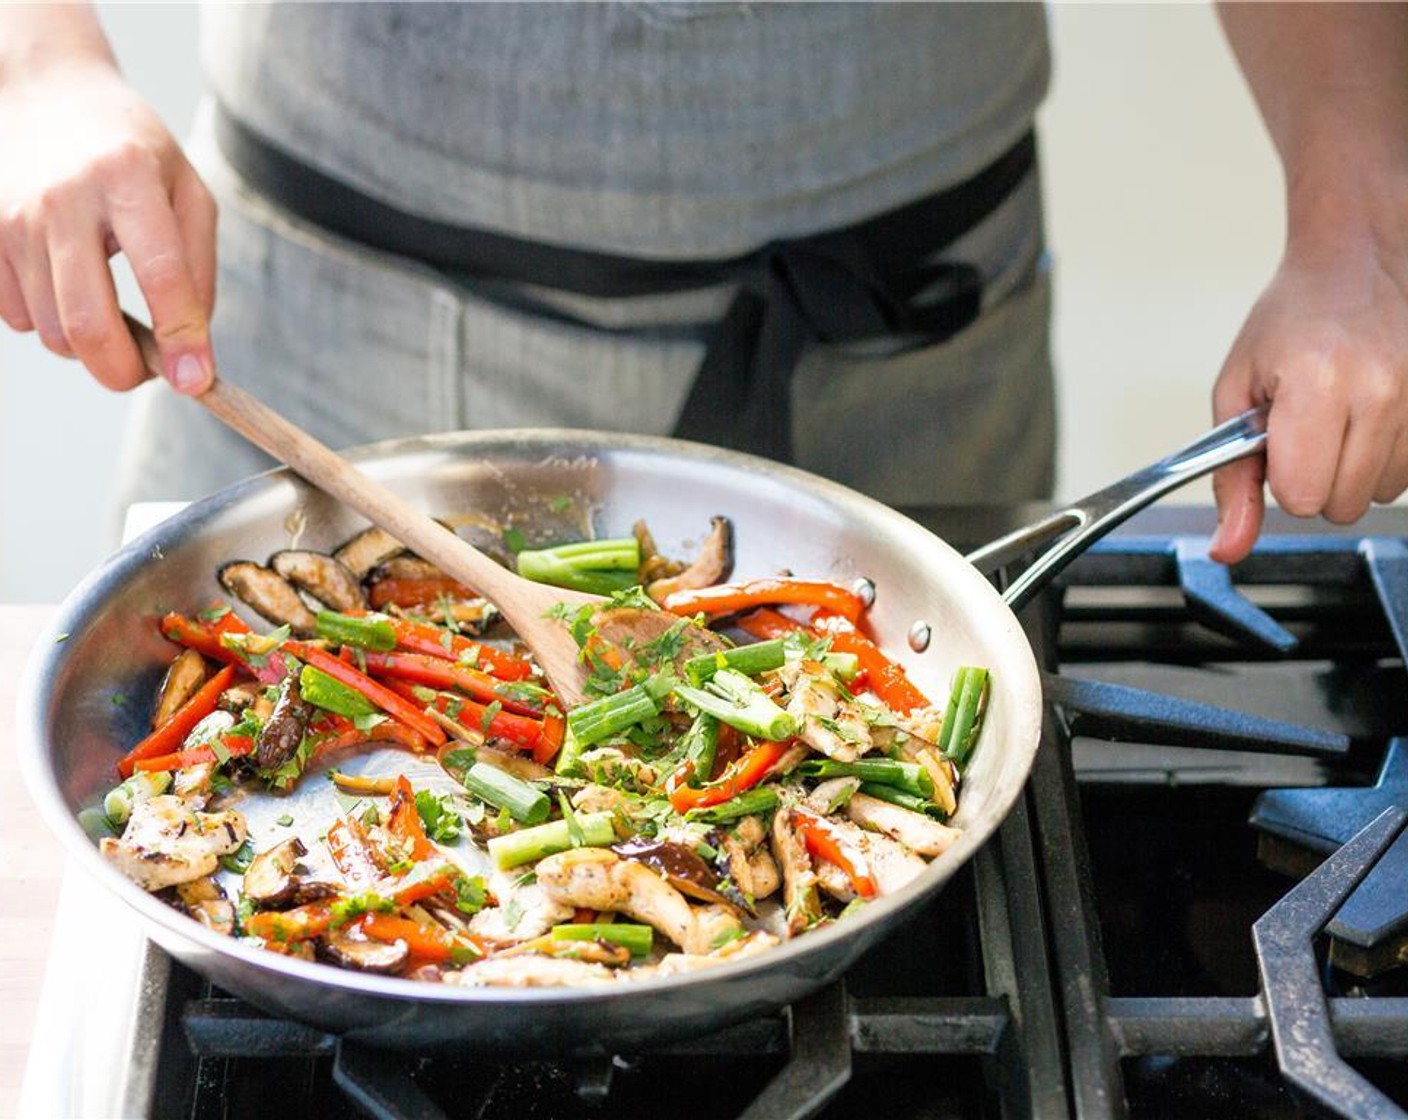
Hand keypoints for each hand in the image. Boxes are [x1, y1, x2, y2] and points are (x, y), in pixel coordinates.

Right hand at [0, 58, 215, 393]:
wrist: (48, 100)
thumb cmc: (135, 156)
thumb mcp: (188, 194)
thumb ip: (199, 271)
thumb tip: (191, 353)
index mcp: (128, 178)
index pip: (162, 276)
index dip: (181, 338)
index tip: (196, 381)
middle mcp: (65, 198)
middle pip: (89, 322)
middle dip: (124, 371)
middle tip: (148, 371)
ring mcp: (16, 218)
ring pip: (54, 331)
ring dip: (91, 348)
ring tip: (113, 314)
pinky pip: (20, 319)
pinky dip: (52, 325)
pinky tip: (69, 288)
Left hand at [1209, 229, 1407, 563]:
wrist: (1358, 261)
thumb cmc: (1292, 320)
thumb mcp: (1237, 393)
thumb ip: (1232, 481)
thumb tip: (1228, 548)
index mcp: (1317, 384)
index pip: (1301, 496)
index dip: (1282, 479)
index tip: (1278, 445)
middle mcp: (1381, 391)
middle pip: (1342, 504)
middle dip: (1315, 478)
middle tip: (1306, 428)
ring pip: (1380, 494)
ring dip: (1353, 468)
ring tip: (1339, 415)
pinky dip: (1386, 454)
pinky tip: (1370, 415)